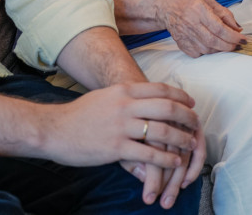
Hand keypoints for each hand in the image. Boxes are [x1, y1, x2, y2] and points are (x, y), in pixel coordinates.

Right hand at [40, 81, 198, 170]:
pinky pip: (149, 154)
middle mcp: (124, 105)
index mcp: (123, 90)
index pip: (160, 89)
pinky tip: (174, 162)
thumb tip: (145, 97)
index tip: (191, 103)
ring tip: (190, 144)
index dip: (180, 96)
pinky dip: (166, 158)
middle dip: (186, 116)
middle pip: (167, 107)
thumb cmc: (79, 114)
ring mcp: (121, 127)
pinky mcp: (116, 148)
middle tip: (196, 123)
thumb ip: (125, 96)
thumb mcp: (105, 97)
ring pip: (162, 131)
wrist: (54, 129)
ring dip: (180, 138)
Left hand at [124, 125, 206, 207]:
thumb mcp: (123, 140)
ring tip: (170, 199)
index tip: (149, 198)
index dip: (153, 180)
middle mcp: (166, 119)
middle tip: (164, 204)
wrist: (141, 97)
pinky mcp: (193, 124)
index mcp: (146, 122)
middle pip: (171, 156)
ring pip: (185, 154)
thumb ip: (131, 158)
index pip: (154, 155)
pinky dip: (195, 168)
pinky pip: (199, 148)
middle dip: (168, 184)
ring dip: (179, 181)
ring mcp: (181, 121)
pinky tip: (186, 182)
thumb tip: (145, 177)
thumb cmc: (129, 124)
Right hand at [159, 0, 244, 56]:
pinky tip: (210, 44)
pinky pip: (198, 53)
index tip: (243, 39)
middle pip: (214, 41)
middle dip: (229, 45)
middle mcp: (191, 23)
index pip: (219, 28)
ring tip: (225, 43)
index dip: (233, 36)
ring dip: (220, 49)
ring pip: (207, 49)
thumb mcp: (207, 0)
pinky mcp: (180, 43)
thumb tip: (237, 28)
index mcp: (198, 9)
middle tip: (237, 44)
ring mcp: (184, 35)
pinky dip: (208, 52)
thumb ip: (224, 14)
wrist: (163, 5)